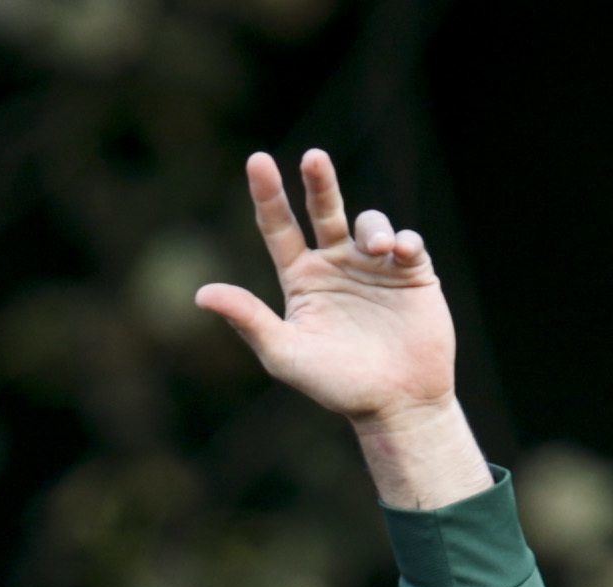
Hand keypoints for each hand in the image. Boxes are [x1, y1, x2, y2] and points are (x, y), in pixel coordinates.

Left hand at [194, 148, 488, 509]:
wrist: (396, 404)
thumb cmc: (335, 385)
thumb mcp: (285, 354)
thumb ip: (248, 320)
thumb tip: (200, 293)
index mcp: (301, 279)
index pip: (279, 228)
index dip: (268, 195)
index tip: (258, 161)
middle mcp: (335, 265)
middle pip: (323, 209)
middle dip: (319, 181)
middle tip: (313, 157)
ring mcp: (374, 266)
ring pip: (369, 223)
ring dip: (372, 228)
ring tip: (378, 250)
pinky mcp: (412, 272)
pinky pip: (408, 242)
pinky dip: (404, 241)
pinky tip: (399, 254)